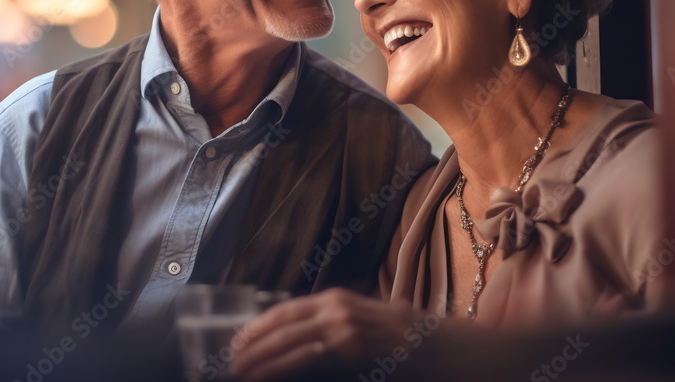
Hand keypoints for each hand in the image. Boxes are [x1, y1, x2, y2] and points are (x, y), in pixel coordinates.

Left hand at [229, 288, 420, 381]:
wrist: (444, 348)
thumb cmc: (408, 340)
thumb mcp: (367, 323)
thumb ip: (338, 327)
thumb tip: (307, 343)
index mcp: (338, 300)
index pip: (287, 310)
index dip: (259, 326)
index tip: (238, 341)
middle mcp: (337, 308)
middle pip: (282, 326)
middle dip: (252, 345)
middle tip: (229, 362)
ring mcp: (345, 328)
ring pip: (290, 342)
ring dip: (260, 359)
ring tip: (239, 373)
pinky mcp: (353, 350)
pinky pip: (308, 359)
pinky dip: (282, 368)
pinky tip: (265, 376)